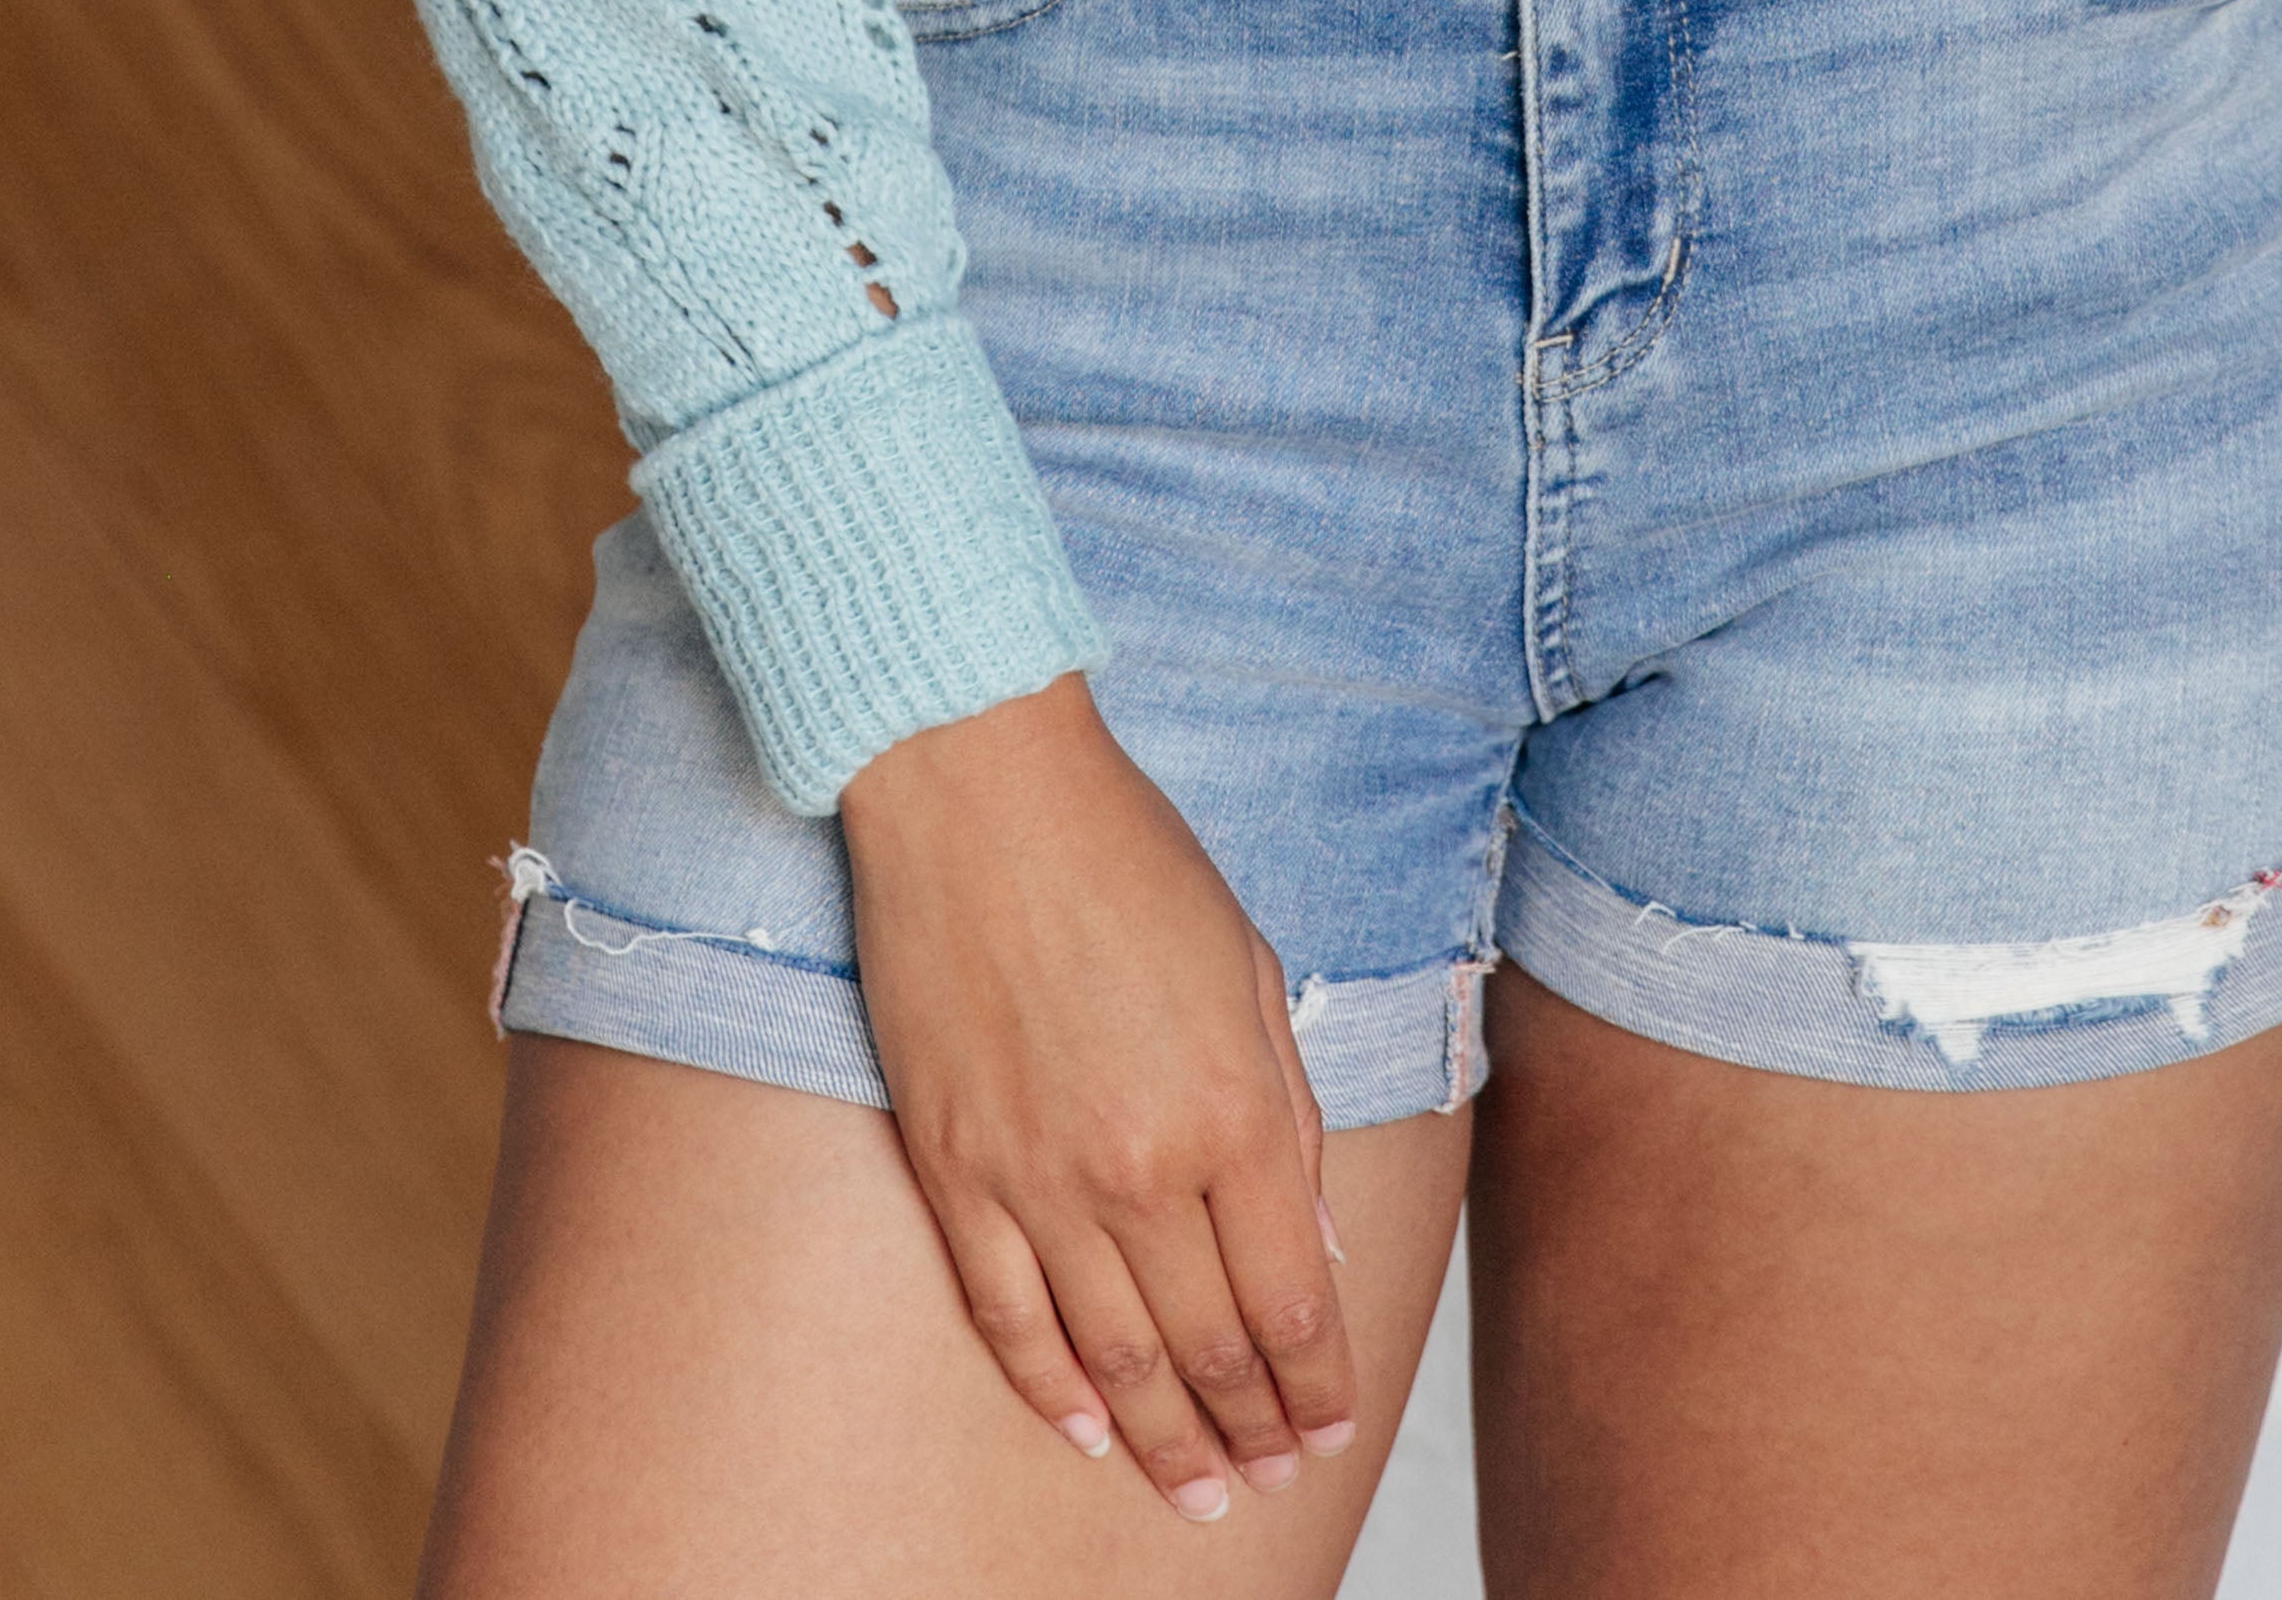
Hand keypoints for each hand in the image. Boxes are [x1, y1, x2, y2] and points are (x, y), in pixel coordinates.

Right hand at [838, 673, 1357, 1523]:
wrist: (978, 787)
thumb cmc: (1127, 856)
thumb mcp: (1250, 969)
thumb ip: (1287, 1118)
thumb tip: (1313, 1250)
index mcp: (1232, 1111)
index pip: (1290, 1301)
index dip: (1315, 1383)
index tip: (1329, 1429)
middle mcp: (1140, 1167)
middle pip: (1207, 1349)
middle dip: (1251, 1430)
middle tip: (1273, 1479)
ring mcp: (1036, 1178)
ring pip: (1112, 1358)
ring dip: (1164, 1441)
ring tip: (1199, 1492)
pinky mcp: (952, 1169)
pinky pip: (1005, 1315)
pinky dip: (1051, 1390)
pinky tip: (1089, 1432)